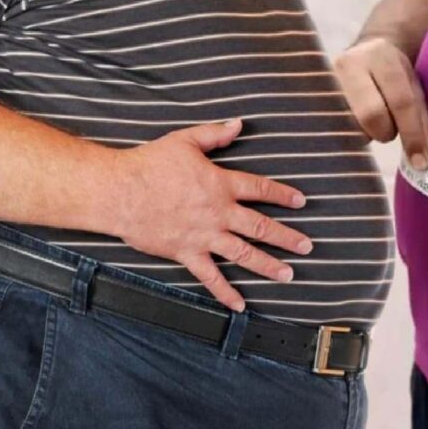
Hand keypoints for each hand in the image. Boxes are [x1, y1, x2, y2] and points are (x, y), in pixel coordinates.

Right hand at [110, 119, 311, 310]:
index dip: (283, 194)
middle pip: (260, 226)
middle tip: (307, 247)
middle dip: (286, 237)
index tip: (301, 202)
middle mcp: (218, 212)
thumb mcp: (185, 141)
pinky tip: (240, 305)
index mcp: (220, 184)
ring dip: (268, 265)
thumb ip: (215, 133)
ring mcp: (204, 236)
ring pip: (243, 253)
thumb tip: (239, 123)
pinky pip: (210, 277)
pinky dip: (225, 292)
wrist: (120, 192)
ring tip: (288, 274)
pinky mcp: (187, 253)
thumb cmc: (150, 164)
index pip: (260, 189)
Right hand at [335, 37, 427, 169]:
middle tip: (389, 131)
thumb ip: (421, 117)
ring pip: (351, 125)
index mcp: (381, 55)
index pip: (400, 101)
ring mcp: (326, 80)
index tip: (421, 162)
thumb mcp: (412, 84)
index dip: (412, 134)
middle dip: (386, 131)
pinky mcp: (314, 97)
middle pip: (372, 115)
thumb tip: (423, 157)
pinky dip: (352, 133)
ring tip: (373, 119)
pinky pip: (336, 128)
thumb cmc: (393, 73)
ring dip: (368, 132)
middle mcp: (349, 64)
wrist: (362, 50)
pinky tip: (356, 123)